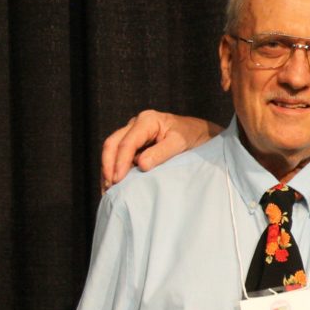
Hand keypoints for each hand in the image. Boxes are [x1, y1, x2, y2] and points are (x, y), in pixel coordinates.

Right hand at [100, 110, 221, 190]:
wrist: (200, 133)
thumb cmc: (191, 135)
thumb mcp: (180, 142)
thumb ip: (162, 152)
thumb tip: (141, 165)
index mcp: (147, 121)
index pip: (127, 142)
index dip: (120, 162)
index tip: (117, 180)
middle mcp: (136, 125)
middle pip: (113, 144)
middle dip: (108, 166)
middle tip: (109, 186)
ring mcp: (134, 133)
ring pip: (113, 150)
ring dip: (108, 169)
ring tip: (108, 189)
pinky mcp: (135, 144)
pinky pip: (119, 155)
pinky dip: (115, 169)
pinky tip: (114, 184)